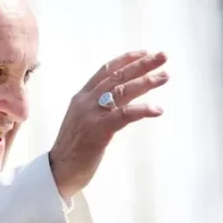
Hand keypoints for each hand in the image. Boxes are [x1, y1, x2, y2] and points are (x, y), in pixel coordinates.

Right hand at [49, 51, 168, 199]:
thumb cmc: (73, 149)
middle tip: (163, 56)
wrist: (58, 170)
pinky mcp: (98, 131)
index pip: (106, 70)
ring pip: (122, 91)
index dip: (126, 59)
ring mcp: (91, 115)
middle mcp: (86, 101)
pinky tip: (157, 109)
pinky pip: (124, 115)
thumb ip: (97, 108)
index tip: (145, 52)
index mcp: (82, 97)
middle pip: (118, 76)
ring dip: (146, 82)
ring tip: (164, 76)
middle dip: (142, 64)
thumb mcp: (83, 121)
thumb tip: (119, 101)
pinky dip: (142, 110)